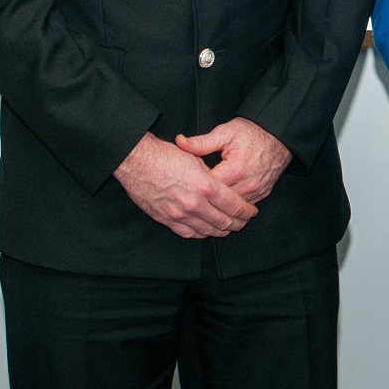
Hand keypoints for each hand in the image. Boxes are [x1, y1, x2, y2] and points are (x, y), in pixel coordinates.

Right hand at [114, 133, 259, 238]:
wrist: (136, 161)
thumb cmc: (165, 155)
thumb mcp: (196, 159)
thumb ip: (211, 176)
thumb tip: (222, 187)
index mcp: (206, 186)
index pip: (234, 205)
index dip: (246, 211)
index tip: (251, 212)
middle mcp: (195, 204)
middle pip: (224, 222)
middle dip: (238, 223)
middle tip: (244, 222)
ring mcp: (180, 214)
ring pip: (208, 231)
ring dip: (222, 231)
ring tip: (229, 228)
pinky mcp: (167, 219)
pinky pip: (189, 233)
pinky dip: (201, 234)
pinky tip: (207, 231)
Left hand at [176, 118, 291, 204]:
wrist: (279, 135)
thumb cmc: (252, 132)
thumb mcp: (225, 133)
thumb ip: (201, 142)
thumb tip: (179, 142)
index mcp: (235, 170)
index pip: (208, 188)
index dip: (195, 187)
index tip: (184, 184)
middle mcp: (247, 185)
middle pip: (219, 202)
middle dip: (204, 199)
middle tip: (190, 196)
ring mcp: (256, 192)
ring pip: (231, 209)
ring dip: (218, 205)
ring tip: (203, 201)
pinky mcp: (262, 195)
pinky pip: (243, 207)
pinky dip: (231, 206)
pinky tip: (220, 203)